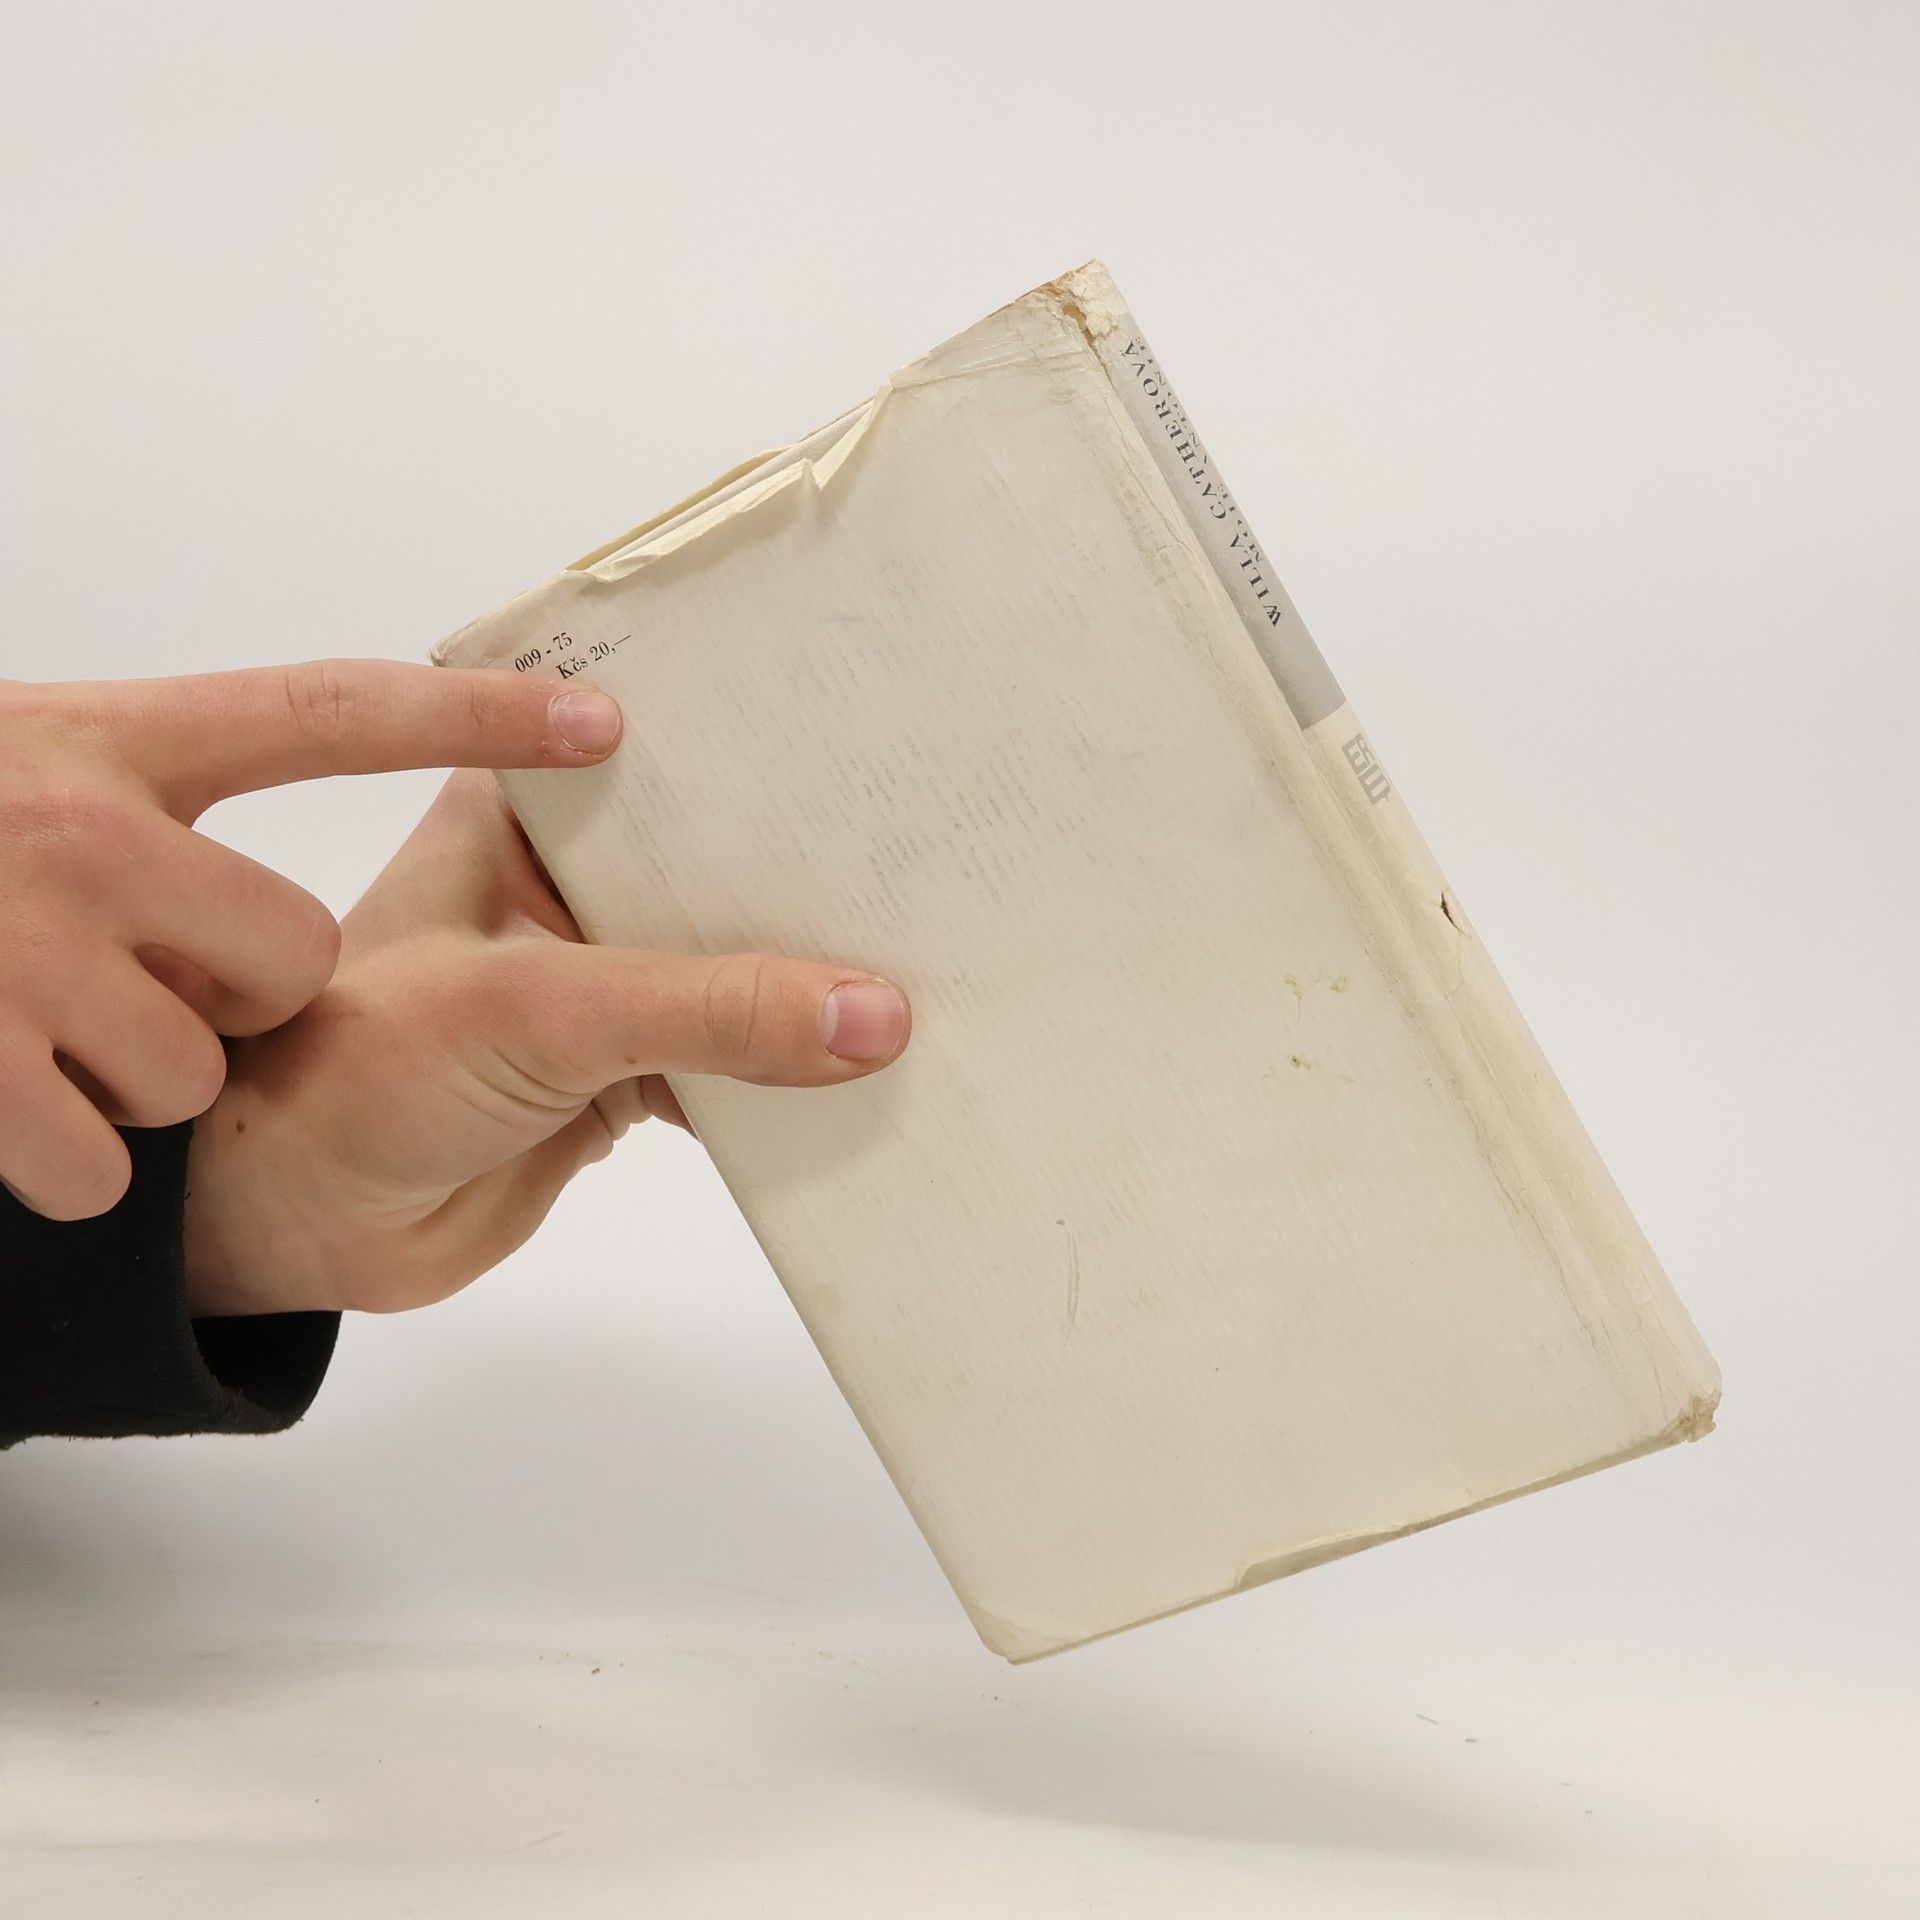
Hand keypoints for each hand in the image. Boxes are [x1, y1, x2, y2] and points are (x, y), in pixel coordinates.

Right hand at [0, 661, 622, 1218]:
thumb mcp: (31, 752)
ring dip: (146, 1070)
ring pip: (196, 1066)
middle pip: (293, 957)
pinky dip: (72, 1152)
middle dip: (250, 990)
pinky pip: (103, 1158)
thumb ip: (158, 773)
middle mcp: (78, 835)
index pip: (331, 714)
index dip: (475, 715)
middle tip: (151, 971)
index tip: (597, 720)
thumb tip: (318, 784)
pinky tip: (13, 1092)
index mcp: (108, 740)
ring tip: (47, 1017)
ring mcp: (16, 954)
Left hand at [181, 772, 910, 1317]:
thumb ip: (709, 1010)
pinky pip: (735, 1061)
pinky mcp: (626, 1069)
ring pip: (737, 966)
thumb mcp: (542, 1010)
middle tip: (945, 863)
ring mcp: (602, 976)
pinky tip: (877, 1072)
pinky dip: (792, 1077)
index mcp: (526, 805)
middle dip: (819, 877)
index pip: (673, 749)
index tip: (891, 748)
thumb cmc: (360, 1071)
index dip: (774, 749)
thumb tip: (876, 1015)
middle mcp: (571, 878)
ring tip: (943, 963)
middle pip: (726, 862)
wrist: (295, 1225)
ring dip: (813, 985)